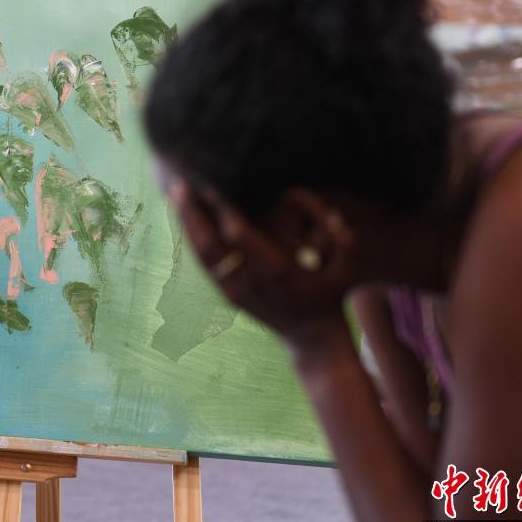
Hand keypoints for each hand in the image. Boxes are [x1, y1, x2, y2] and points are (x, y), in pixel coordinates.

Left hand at [168, 179, 353, 349]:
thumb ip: (338, 236)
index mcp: (276, 271)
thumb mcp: (345, 267)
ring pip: (201, 256)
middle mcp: (249, 283)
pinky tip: (185, 219)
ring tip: (175, 195)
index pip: (239, 235)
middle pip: (209, 245)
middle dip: (193, 213)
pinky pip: (204, 265)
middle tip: (180, 182)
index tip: (212, 182)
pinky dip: (191, 240)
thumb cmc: (332, 294)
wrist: (313, 339)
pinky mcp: (228, 296)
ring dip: (187, 224)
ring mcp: (235, 292)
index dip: (223, 208)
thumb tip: (330, 210)